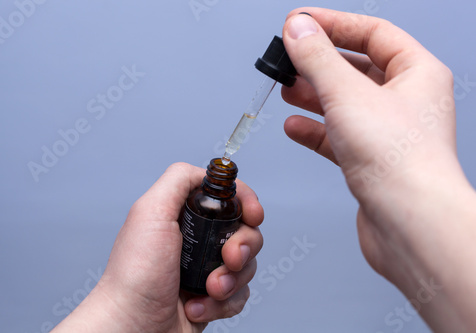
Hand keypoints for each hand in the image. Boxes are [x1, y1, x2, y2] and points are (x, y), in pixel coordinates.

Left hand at [52, 162, 263, 332]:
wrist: (132, 327)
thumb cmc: (136, 274)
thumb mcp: (151, 212)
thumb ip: (179, 180)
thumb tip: (208, 170)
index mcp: (186, 215)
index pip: (230, 197)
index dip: (247, 202)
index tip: (252, 214)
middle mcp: (198, 239)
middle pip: (246, 230)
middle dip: (242, 247)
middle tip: (226, 259)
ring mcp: (207, 268)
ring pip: (248, 264)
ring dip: (230, 279)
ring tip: (206, 289)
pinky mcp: (213, 297)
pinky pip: (242, 294)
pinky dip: (223, 303)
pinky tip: (197, 306)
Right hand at [281, 8, 475, 330]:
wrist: (409, 224)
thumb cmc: (400, 163)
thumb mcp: (347, 95)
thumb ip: (318, 58)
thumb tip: (298, 29)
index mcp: (417, 74)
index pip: (373, 32)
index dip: (333, 24)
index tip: (299, 23)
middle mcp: (406, 102)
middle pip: (356, 68)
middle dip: (319, 62)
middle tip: (288, 58)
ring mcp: (388, 133)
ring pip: (345, 104)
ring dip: (313, 95)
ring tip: (287, 88)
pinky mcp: (371, 161)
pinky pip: (339, 136)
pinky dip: (315, 130)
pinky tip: (295, 127)